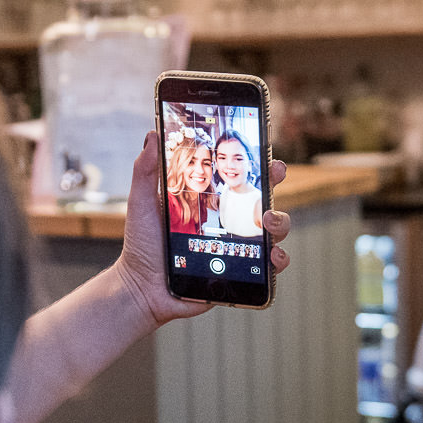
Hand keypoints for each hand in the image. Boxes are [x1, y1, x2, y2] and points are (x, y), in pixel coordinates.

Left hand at [112, 131, 291, 327]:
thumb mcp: (142, 203)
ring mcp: (237, 248)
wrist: (142, 288)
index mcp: (209, 201)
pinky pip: (268, 268)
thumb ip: (146, 171)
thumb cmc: (142, 245)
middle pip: (263, 198)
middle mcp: (227, 222)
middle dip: (275, 184)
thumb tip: (152, 134)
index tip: (265, 152)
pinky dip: (278, 261)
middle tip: (274, 175)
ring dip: (281, 222)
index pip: (239, 177)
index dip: (257, 163)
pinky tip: (272, 257)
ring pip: (273, 231)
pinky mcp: (239, 273)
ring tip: (268, 222)